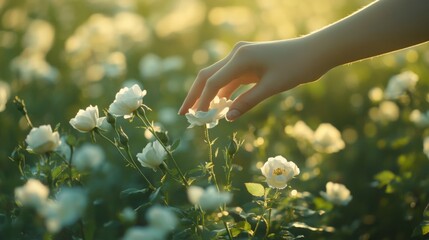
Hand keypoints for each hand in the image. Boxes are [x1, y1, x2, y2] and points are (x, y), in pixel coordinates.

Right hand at [178, 38, 331, 120]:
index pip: (212, 83)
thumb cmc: (296, 68)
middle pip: (207, 76)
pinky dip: (223, 93)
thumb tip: (227, 118)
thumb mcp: (271, 88)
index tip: (195, 119)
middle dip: (194, 96)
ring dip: (208, 95)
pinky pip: (230, 79)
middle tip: (183, 114)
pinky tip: (221, 107)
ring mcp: (241, 57)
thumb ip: (247, 102)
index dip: (202, 102)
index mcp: (240, 58)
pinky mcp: (248, 62)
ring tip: (199, 114)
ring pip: (217, 78)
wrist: (315, 52)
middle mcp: (236, 54)